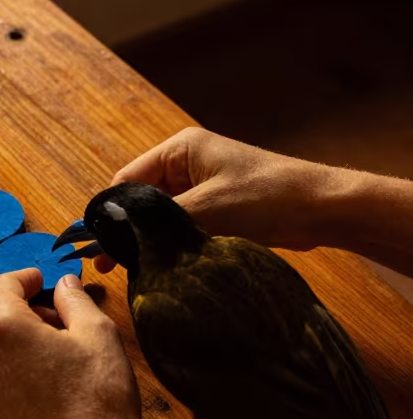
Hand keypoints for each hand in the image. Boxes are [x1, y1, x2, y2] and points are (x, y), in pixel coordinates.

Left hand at [0, 268, 149, 418]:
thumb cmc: (99, 397)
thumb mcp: (97, 333)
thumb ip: (74, 299)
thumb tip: (63, 284)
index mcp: (3, 327)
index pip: (3, 284)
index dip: (26, 276)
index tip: (43, 279)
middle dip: (9, 302)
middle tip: (47, 310)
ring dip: (7, 332)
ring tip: (50, 344)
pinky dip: (6, 361)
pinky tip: (42, 373)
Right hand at [95, 127, 342, 272]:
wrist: (320, 209)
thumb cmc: (268, 196)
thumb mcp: (207, 208)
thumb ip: (157, 220)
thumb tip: (112, 234)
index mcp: (180, 150)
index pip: (127, 181)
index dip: (111, 213)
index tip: (97, 244)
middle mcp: (186, 164)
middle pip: (141, 200)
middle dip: (128, 229)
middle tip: (108, 265)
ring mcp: (201, 187)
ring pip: (160, 217)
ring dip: (151, 240)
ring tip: (133, 269)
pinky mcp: (215, 209)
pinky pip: (181, 227)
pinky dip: (171, 244)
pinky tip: (161, 266)